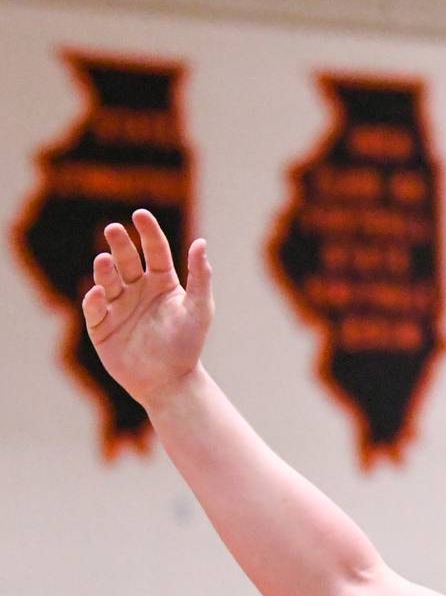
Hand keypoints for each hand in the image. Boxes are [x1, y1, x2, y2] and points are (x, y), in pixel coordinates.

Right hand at [81, 209, 213, 410]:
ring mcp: (117, 306)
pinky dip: (93, 299)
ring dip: (105, 269)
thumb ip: (200, 276)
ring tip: (105, 260)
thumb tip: (201, 243)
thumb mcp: (199, 308)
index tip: (140, 214)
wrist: (170, 381)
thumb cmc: (188, 344)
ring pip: (107, 280)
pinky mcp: (101, 326)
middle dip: (120, 244)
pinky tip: (99, 293)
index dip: (148, 232)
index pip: (154, 250)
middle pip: (126, 260)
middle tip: (114, 229)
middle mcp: (137, 290)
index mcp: (162, 282)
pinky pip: (94, 309)